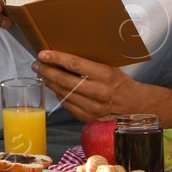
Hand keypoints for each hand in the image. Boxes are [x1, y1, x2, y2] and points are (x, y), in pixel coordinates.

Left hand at [33, 50, 147, 120]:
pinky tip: (54, 88)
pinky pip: (67, 105)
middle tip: (36, 64)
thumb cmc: (121, 83)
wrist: (135, 107)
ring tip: (42, 75)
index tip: (43, 54)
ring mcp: (92, 107)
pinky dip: (58, 95)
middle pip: (65, 80)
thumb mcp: (111, 67)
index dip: (56, 58)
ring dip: (50, 83)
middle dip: (47, 71)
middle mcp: (98, 92)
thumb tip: (67, 53)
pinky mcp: (88, 118)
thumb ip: (91, 63)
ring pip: (63, 94)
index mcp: (105, 75)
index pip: (75, 64)